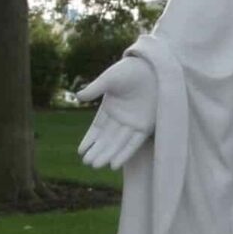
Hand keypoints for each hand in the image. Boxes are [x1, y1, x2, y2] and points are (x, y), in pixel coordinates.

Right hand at [76, 55, 156, 170]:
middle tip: (88, 163)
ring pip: (119, 143)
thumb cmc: (131, 70)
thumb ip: (94, 88)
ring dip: (108, 154)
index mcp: (111, 106)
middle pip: (107, 138)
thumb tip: (78, 97)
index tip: (81, 152)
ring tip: (96, 165)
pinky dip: (124, 153)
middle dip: (98, 151)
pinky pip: (134, 143)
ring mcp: (134, 122)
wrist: (155, 67)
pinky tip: (113, 164)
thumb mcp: (109, 79)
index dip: (90, 140)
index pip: (98, 128)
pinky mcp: (147, 126)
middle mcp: (122, 117)